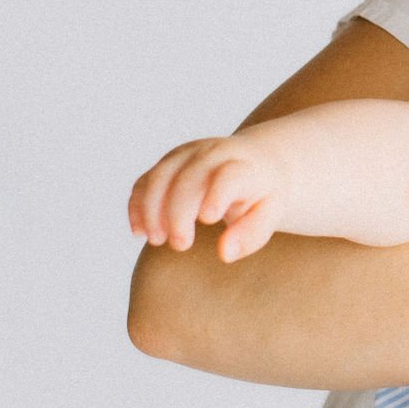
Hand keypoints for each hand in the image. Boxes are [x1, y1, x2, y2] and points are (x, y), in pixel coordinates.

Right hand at [128, 134, 288, 261]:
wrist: (257, 160)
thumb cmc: (264, 195)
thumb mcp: (271, 214)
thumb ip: (251, 234)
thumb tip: (224, 253)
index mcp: (244, 166)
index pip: (229, 176)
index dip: (217, 194)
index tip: (209, 219)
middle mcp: (212, 154)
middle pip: (188, 179)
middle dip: (178, 213)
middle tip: (180, 245)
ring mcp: (186, 155)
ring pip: (159, 177)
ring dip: (151, 210)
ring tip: (156, 240)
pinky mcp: (168, 163)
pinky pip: (145, 181)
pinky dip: (137, 205)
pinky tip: (139, 232)